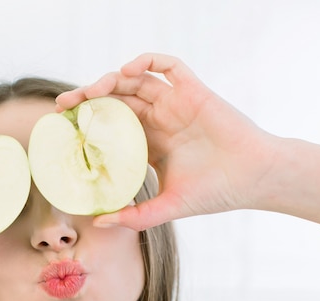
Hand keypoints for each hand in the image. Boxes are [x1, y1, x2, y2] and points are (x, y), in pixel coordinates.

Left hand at [57, 53, 276, 229]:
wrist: (255, 180)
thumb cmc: (216, 193)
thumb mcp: (167, 207)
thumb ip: (135, 216)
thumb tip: (98, 221)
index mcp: (150, 143)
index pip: (111, 125)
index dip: (87, 122)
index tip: (64, 127)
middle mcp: (160, 120)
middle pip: (117, 99)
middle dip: (88, 98)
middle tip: (64, 106)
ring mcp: (176, 104)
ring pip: (137, 80)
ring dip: (111, 79)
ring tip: (90, 91)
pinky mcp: (194, 91)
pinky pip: (170, 66)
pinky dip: (148, 61)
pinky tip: (129, 71)